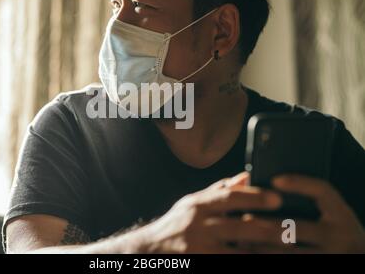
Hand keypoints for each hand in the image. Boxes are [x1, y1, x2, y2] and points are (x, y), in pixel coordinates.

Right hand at [138, 172, 286, 253]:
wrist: (149, 251)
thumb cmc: (175, 225)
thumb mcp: (191, 204)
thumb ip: (218, 191)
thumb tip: (245, 177)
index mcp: (197, 205)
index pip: (229, 197)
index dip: (254, 197)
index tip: (277, 198)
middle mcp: (198, 225)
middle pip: (239, 225)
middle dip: (267, 228)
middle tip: (290, 229)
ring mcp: (199, 248)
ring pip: (239, 251)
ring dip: (263, 251)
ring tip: (284, 250)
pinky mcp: (201, 262)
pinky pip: (230, 261)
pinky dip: (246, 259)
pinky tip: (260, 257)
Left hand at [253, 175, 364, 253]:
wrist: (355, 255)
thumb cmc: (333, 226)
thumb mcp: (330, 210)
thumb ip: (307, 196)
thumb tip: (270, 182)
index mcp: (340, 213)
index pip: (322, 191)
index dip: (299, 183)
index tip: (274, 179)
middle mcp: (338, 236)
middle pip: (297, 227)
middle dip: (268, 224)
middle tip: (245, 218)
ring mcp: (329, 256)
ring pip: (288, 252)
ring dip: (263, 245)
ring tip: (242, 238)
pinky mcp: (319, 266)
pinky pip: (288, 261)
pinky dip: (266, 255)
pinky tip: (252, 250)